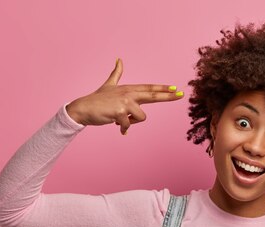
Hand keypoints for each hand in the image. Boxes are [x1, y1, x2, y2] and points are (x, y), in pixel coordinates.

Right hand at [66, 58, 183, 133]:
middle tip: (181, 95)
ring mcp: (125, 102)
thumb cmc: (98, 99)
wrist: (83, 108)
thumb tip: (119, 59)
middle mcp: (128, 93)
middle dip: (168, 96)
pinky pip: (128, 125)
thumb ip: (116, 73)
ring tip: (119, 119)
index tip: (175, 88)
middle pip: (152, 95)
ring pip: (141, 117)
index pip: (149, 88)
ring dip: (131, 122)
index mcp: (128, 89)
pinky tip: (115, 125)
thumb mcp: (109, 85)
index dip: (163, 89)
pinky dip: (123, 128)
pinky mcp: (120, 112)